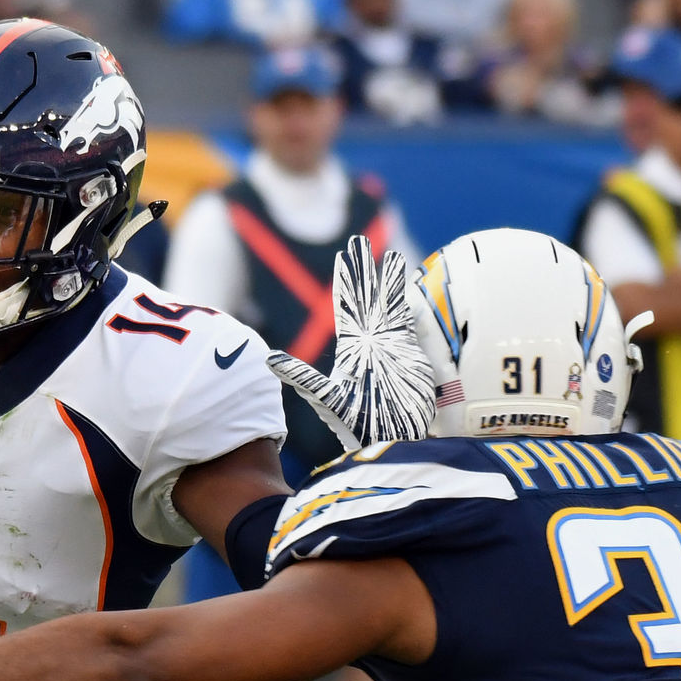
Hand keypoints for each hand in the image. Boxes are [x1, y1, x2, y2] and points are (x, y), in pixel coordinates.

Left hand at [267, 235, 434, 450]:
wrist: (394, 440)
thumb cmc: (360, 425)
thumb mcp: (326, 399)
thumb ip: (302, 376)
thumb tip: (269, 359)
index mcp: (352, 347)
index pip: (347, 305)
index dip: (346, 280)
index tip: (344, 255)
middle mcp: (371, 342)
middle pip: (365, 297)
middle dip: (362, 270)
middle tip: (358, 241)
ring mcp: (392, 345)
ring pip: (388, 303)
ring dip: (386, 279)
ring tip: (387, 254)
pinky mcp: (411, 351)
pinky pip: (408, 318)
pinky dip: (407, 299)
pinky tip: (410, 285)